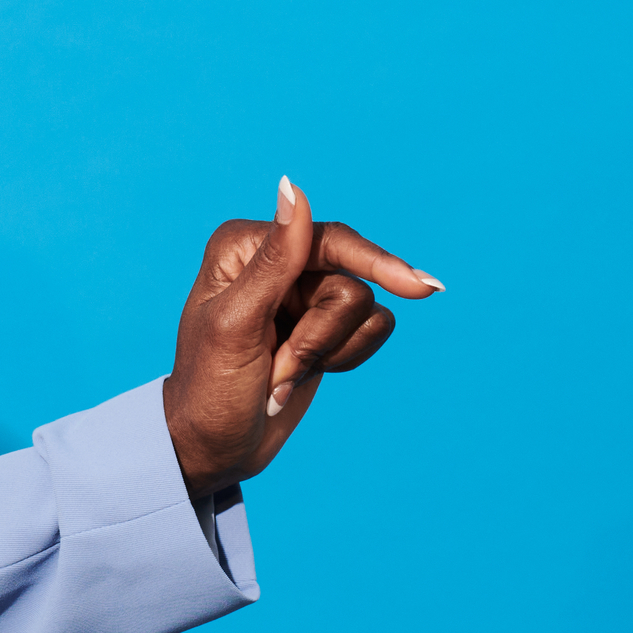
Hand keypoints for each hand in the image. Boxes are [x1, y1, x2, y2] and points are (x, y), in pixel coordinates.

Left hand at [161, 177, 439, 497]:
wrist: (214, 448)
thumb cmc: (210, 389)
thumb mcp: (237, 323)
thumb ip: (275, 258)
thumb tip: (292, 185)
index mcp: (247, 246)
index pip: (329, 240)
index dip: (377, 263)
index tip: (423, 288)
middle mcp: (279, 261)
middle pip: (351, 282)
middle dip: (319, 337)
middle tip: (278, 368)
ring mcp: (304, 295)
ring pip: (365, 309)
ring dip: (326, 354)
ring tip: (281, 376)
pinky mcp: (325, 326)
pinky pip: (371, 331)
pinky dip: (344, 360)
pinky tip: (302, 377)